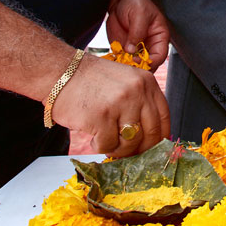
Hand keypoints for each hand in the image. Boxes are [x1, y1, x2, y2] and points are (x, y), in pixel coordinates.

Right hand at [51, 54, 169, 158]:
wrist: (61, 73)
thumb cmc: (91, 80)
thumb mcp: (125, 81)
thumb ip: (140, 102)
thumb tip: (151, 136)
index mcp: (146, 82)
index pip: (164, 117)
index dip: (160, 138)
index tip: (154, 149)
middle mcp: (137, 92)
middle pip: (151, 133)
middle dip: (141, 149)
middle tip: (129, 153)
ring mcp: (119, 104)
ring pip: (130, 143)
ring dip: (118, 149)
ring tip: (106, 141)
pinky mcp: (101, 118)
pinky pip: (108, 145)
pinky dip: (100, 147)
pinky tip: (93, 139)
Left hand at [106, 0, 170, 67]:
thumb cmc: (135, 2)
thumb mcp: (139, 14)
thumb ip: (137, 32)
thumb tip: (131, 50)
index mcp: (159, 37)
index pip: (160, 56)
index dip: (151, 61)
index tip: (138, 61)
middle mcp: (149, 46)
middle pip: (148, 64)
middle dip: (139, 68)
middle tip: (127, 65)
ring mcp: (136, 49)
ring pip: (135, 65)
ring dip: (127, 67)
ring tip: (118, 64)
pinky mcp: (123, 49)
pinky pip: (122, 61)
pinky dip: (117, 64)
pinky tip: (112, 62)